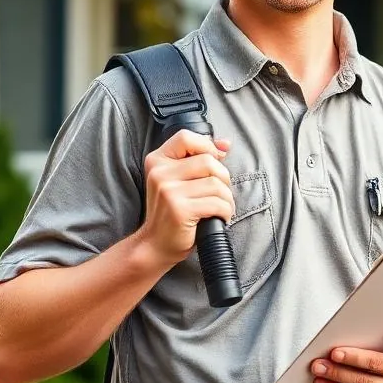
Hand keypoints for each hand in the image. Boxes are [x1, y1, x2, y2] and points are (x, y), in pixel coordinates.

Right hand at [137, 130, 233, 267]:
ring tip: (220, 208)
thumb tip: (225, 143)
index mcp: (158, 161)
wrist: (156, 244)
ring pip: (216, 184)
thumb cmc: (172, 212)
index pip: (186, 137)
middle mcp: (160, 173)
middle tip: (220, 195)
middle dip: (223, 179)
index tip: (216, 161)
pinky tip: (219, 218)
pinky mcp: (179, 209)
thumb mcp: (179, 181)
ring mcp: (168, 191)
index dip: (207, 146)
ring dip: (227, 199)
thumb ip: (199, 159)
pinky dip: (225, 211)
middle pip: (208, 161)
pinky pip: (217, 203)